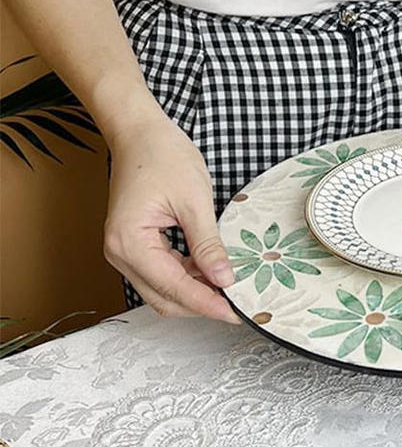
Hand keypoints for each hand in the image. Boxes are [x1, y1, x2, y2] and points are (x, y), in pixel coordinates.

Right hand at [103, 116, 238, 322]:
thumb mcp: (194, 201)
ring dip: (194, 293)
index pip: (173, 288)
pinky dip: (186, 278)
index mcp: (129, 242)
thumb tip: (224, 278)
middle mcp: (119, 253)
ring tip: (229, 290)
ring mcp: (124, 251)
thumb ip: (208, 245)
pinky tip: (211, 272)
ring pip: (161, 290)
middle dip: (200, 305)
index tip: (235, 313)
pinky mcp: (134, 246)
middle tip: (237, 307)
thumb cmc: (162, 156)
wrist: (140, 133)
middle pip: (163, 298)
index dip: (206, 303)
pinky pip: (160, 273)